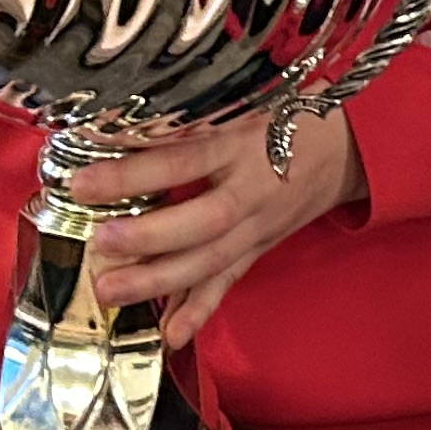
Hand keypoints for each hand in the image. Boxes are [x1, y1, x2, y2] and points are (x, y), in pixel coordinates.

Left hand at [66, 106, 364, 339]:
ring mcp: (259, 225)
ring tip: (111, 290)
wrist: (348, 144)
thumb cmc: (287, 110)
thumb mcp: (244, 97)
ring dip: (160, 281)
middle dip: (148, 238)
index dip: (133, 173)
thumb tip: (118, 120)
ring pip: (212, 260)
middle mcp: (253, 188)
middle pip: (203, 222)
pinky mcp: (261, 247)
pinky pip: (230, 280)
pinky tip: (170, 333)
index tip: (83, 183)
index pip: (183, 159)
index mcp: (244, 142)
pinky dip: (200, 309)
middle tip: (99, 244)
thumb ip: (192, 112)